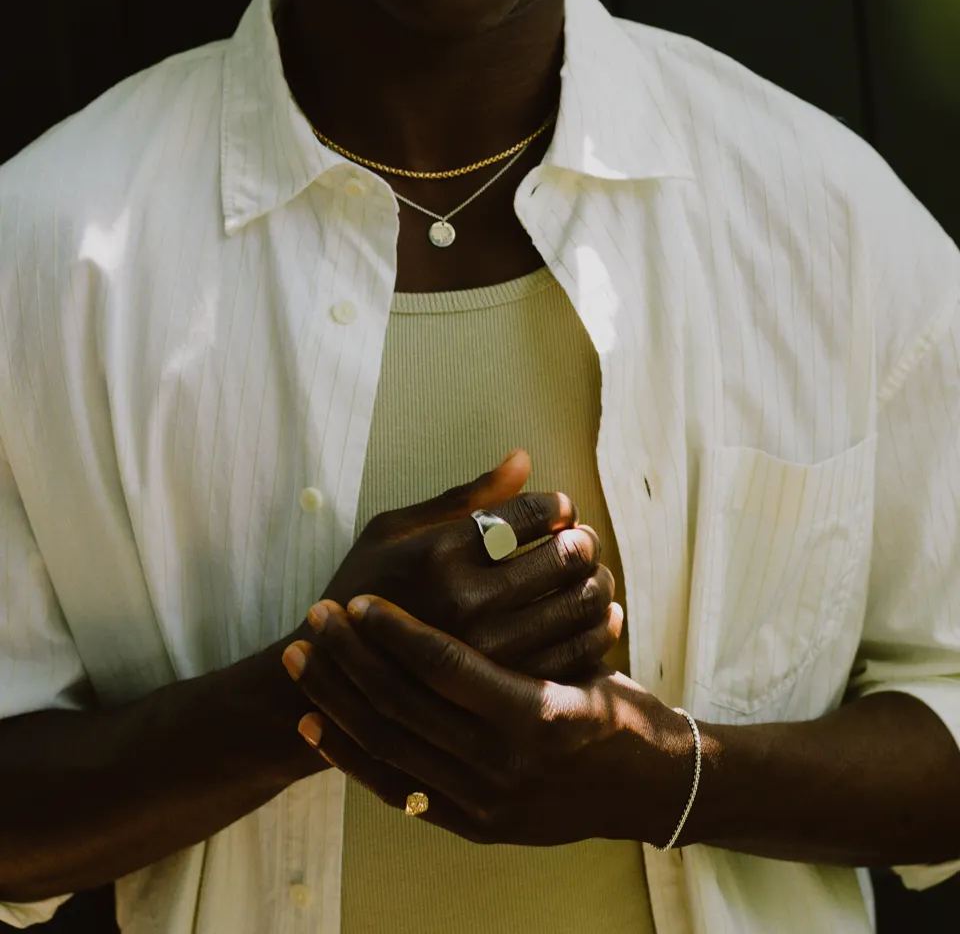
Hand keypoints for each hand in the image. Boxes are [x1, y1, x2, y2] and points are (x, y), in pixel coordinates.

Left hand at [282, 595, 692, 848]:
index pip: (446, 667)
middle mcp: (507, 765)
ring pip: (390, 746)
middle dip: (351, 658)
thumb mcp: (592, 637)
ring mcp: (485, 800)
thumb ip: (542, 570)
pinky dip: (351, 756)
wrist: (644, 790)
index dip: (395, 631)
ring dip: (338, 699)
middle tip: (316, 617)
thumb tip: (516, 462)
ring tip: (304, 658)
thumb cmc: (615, 700)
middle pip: (405, 706)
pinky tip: (317, 722)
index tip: (358, 599)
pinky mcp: (470, 822)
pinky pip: (394, 790)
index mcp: (536, 713)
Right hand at [314, 449, 622, 681]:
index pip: (532, 513)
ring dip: (597, 580)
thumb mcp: (393, 531)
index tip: (560, 510)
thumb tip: (524, 459)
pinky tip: (597, 613)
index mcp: (440, 553)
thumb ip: (464, 497)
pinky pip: (577, 653)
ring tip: (589, 574)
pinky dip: (598, 628)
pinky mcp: (505, 692)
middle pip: (565, 555)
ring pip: (580, 603)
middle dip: (582, 539)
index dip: (558, 506)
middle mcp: (467, 601)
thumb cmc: (363, 590)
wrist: (336, 680)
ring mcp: (489, 652)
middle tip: (579, 539)